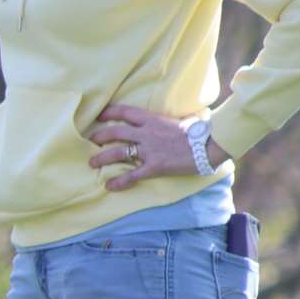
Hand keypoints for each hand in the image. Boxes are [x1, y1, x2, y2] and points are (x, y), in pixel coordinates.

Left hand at [87, 104, 229, 191]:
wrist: (209, 145)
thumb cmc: (196, 132)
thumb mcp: (175, 121)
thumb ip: (160, 122)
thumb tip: (154, 122)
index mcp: (152, 120)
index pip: (125, 112)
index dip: (109, 113)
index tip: (98, 116)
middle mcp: (147, 133)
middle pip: (116, 132)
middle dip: (99, 136)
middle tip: (89, 141)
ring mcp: (150, 150)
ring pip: (119, 153)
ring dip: (102, 158)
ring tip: (91, 164)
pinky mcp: (155, 166)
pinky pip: (133, 175)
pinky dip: (119, 181)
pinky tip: (109, 186)